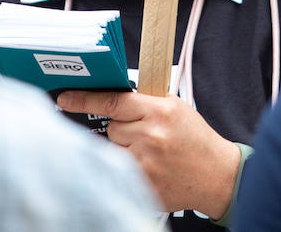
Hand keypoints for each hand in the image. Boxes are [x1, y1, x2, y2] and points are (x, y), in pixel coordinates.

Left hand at [56, 89, 241, 218]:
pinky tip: (147, 168)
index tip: (64, 98)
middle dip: (121, 129)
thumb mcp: (174, 106)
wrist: (217, 175)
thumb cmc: (195, 138)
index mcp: (159, 111)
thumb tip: (110, 94)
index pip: (113, 101)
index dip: (84, 99)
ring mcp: (146, 164)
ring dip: (123, 149)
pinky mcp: (144, 186)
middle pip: (111, 128)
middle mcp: (151, 137)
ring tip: (148, 152)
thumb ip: (144, 100)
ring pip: (113, 150)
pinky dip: (127, 169)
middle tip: (142, 134)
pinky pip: (120, 172)